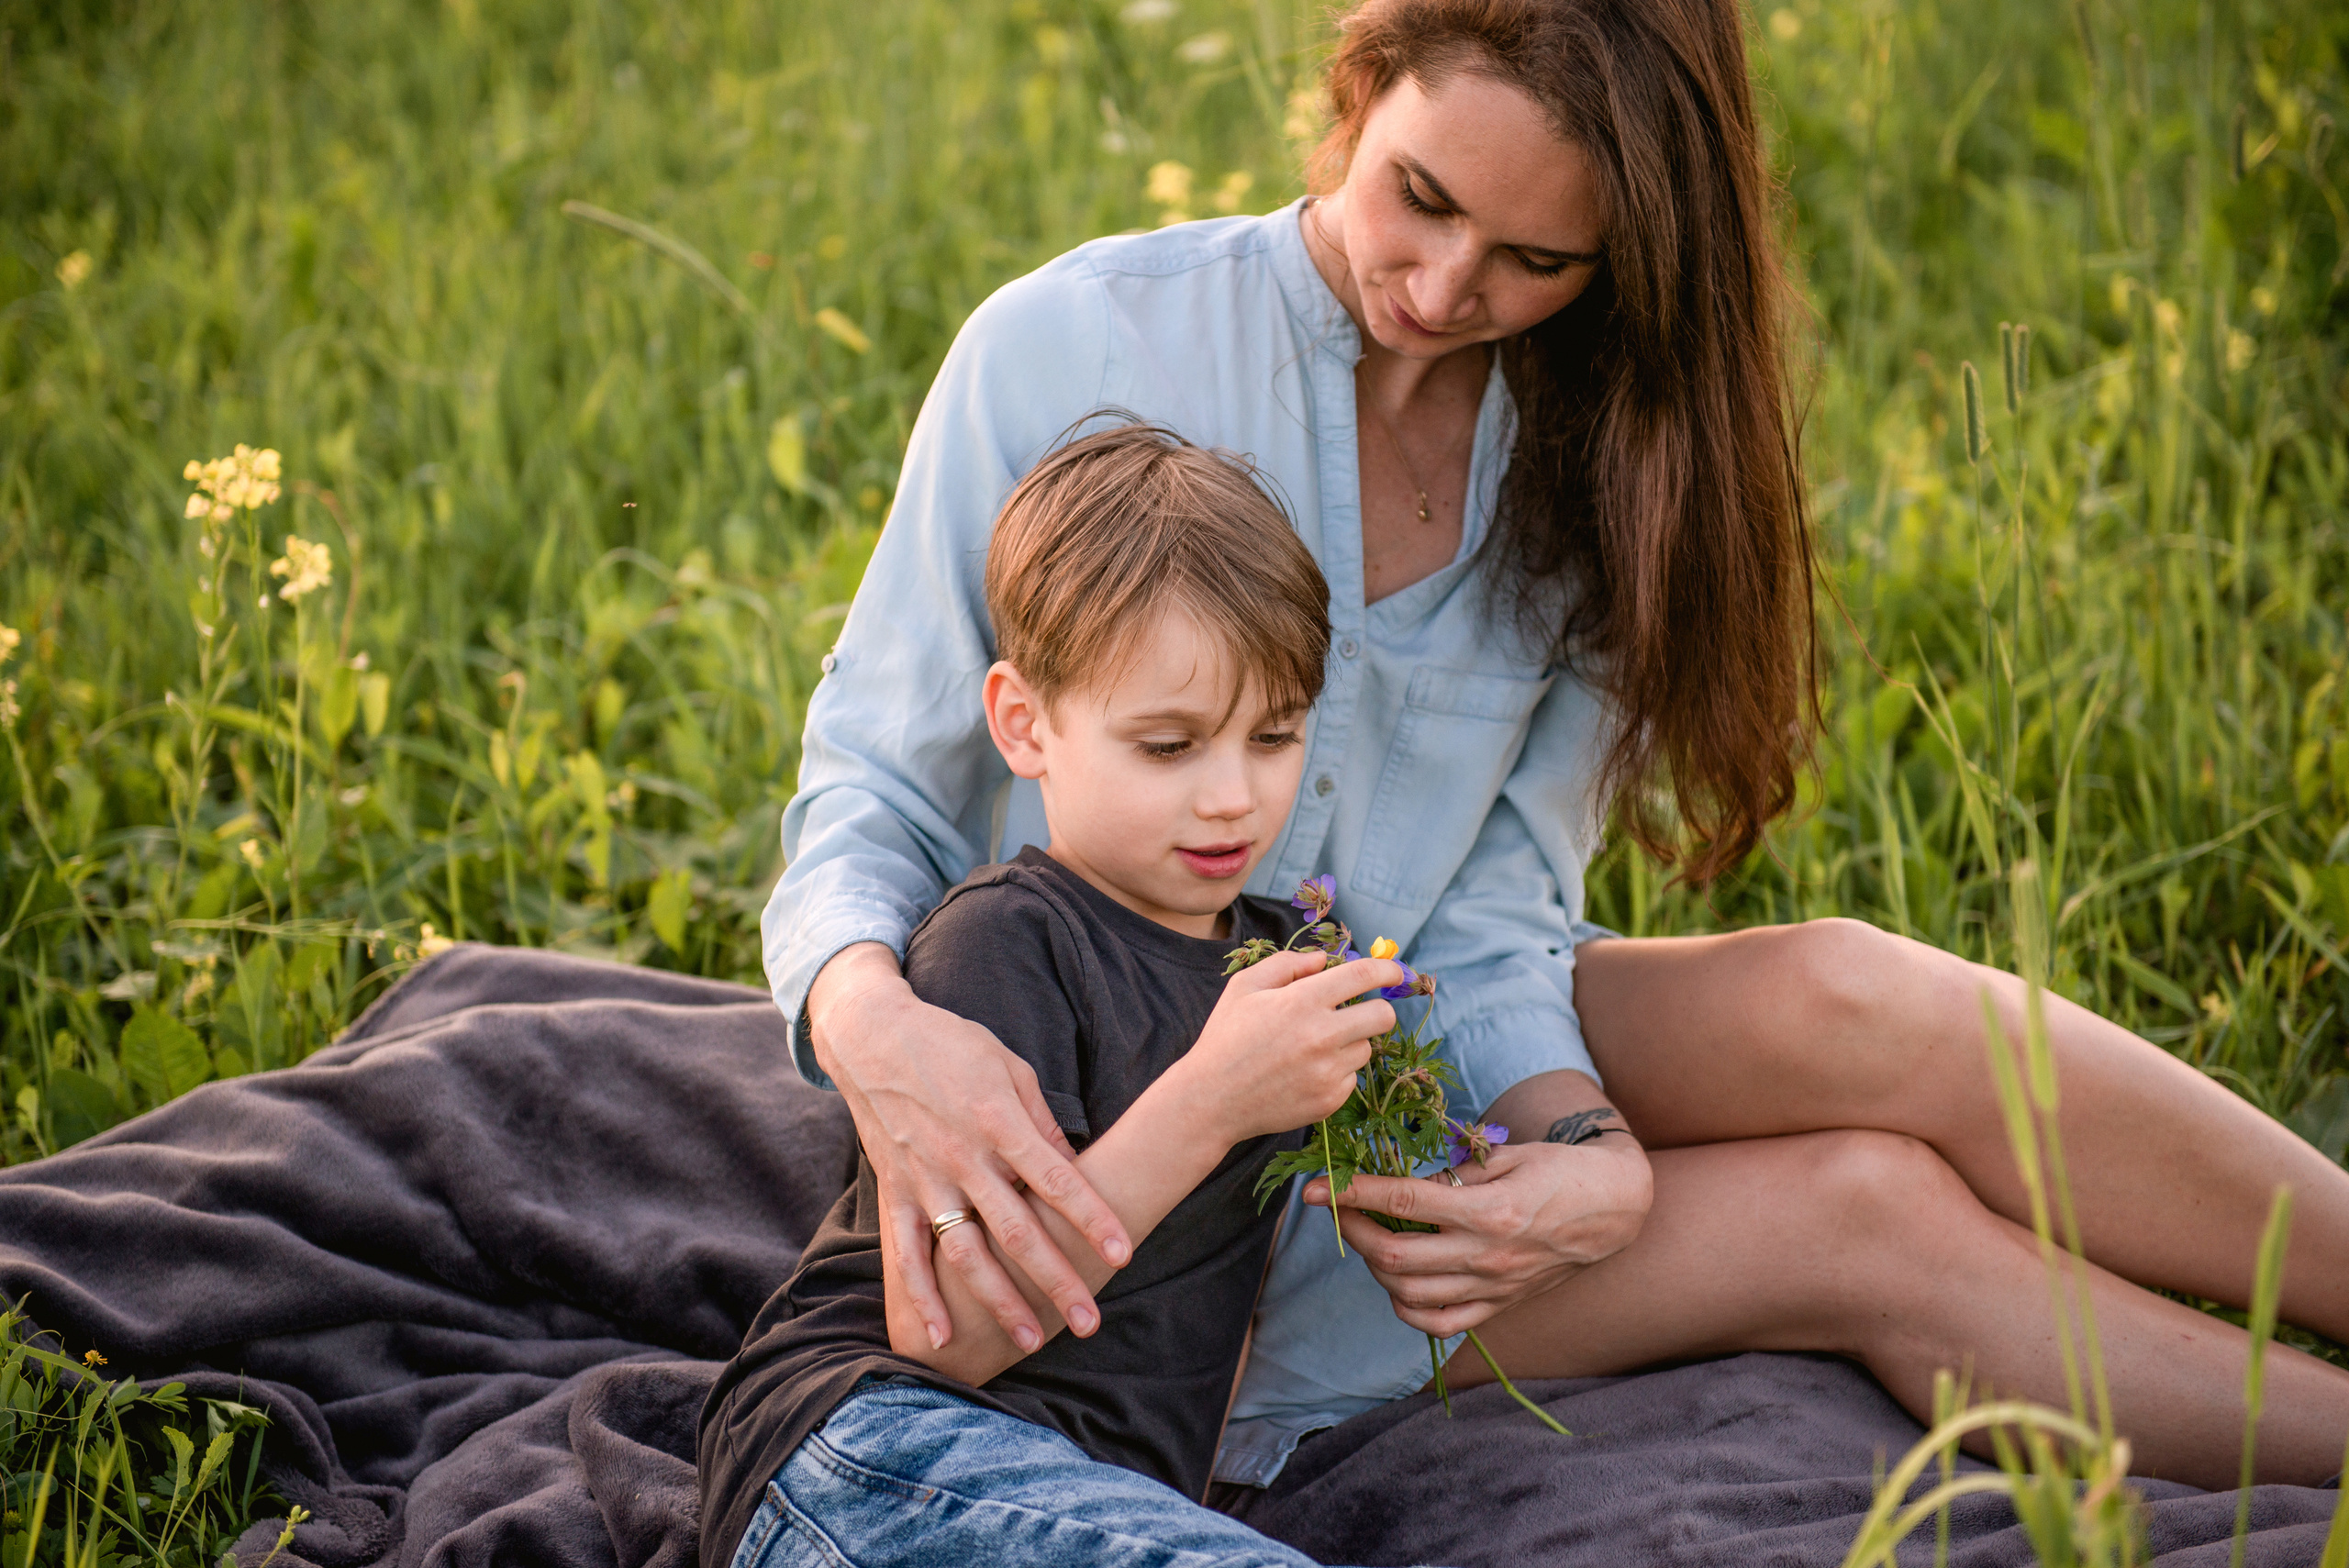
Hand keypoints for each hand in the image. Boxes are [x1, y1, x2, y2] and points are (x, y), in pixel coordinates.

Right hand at [809, 943, 1131, 1353]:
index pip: (1056, 1180)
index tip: (1123, 1252)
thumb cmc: (950, 1044)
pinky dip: (922, 1297)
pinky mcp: (893, 1192)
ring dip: (1000, 1301)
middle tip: (1090, 1322)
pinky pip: (906, 1254)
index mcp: (998, 1122)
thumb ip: (1041, 1121)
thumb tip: (1072, 1164)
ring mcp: (925, 1179)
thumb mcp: (1009, 1067)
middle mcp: (963, 1158)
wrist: (871, 1035)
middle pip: (1017, 1231)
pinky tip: (941, 1336)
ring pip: (966, 1254)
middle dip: (1056, 1279)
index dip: (1091, 1218)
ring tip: (1034, 1339)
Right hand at [1170, 952, 1408, 1144]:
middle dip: (1378, 1009)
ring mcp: (1328, 1072)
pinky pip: (1351, 1078)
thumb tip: (1324, 960)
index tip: (1395, 971)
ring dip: (1350, 1043)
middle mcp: (1322, 1036)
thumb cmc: (1225, 1038)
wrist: (1211, 1100)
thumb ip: (1286, 964)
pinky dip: (1336, 1072)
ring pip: (1366, 1048)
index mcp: (1302, 1001)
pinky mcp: (1329, 1100)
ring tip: (1313, 1048)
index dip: (1386, 969)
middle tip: (1361, 1012)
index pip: (1363, 976)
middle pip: (1383, 1016)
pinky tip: (1305, 1073)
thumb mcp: (1244, 987)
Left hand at [1303, 1134, 1652, 1336]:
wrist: (1614, 1209)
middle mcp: (1487, 1255)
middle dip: (1354, 1231)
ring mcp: (1492, 1286)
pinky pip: (1440, 1324)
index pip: (1404, 1202)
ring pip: (1409, 1293)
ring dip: (1374, 1266)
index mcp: (1490, 1209)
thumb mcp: (1507, 1155)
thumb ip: (1453, 1172)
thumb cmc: (1559, 1171)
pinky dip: (1406, 1307)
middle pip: (1395, 1256)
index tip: (1317, 1185)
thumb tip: (1400, 1182)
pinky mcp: (1499, 1304)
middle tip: (1339, 1209)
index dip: (1352, 1192)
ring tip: (1370, 1237)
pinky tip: (1398, 1281)